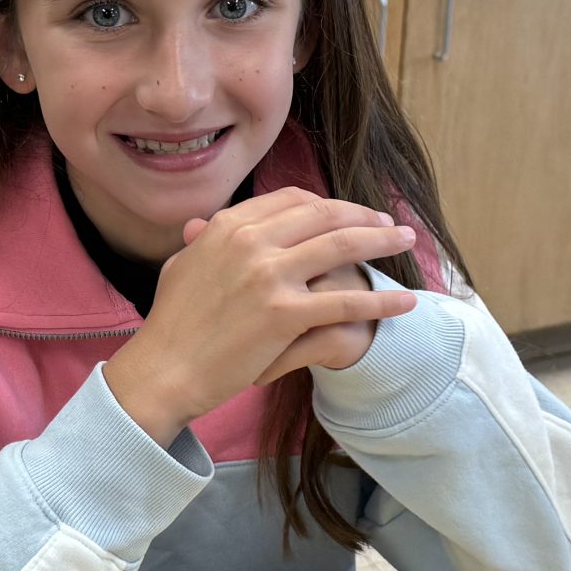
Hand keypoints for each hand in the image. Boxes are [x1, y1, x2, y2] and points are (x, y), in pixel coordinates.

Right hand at [103, 189, 416, 443]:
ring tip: (407, 243)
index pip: (293, 200)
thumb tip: (202, 228)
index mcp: (228, 225)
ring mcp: (269, 275)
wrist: (162, 371)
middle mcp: (250, 241)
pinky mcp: (284, 314)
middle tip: (391, 224)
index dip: (330, 204)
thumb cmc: (170, 326)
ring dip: (382, 242)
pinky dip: (381, 301)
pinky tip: (405, 303)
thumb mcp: (182, 267)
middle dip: (365, 216)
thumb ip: (202, 242)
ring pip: (342, 247)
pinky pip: (345, 301)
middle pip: (325, 215)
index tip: (352, 213)